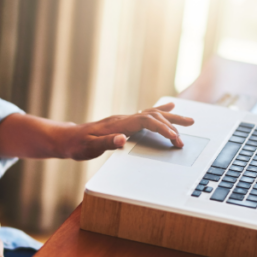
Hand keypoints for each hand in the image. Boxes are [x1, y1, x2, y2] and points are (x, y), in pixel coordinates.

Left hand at [62, 103, 194, 160]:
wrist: (67, 138)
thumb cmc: (78, 144)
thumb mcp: (89, 147)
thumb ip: (106, 143)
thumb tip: (122, 140)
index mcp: (118, 124)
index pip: (146, 121)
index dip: (162, 129)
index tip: (174, 139)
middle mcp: (124, 119)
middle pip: (153, 116)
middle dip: (172, 126)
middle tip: (185, 138)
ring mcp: (124, 119)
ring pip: (152, 114)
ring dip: (171, 118)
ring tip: (189, 121)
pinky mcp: (124, 122)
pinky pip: (146, 115)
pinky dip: (160, 113)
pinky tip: (169, 109)